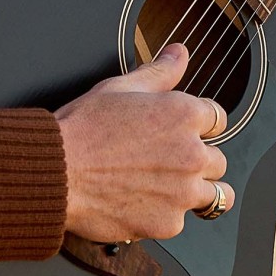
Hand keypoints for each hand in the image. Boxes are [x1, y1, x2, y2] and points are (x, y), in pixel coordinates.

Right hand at [55, 43, 233, 241]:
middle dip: (198, 161)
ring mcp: (183, 192)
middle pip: (218, 161)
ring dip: (196, 192)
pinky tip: (140, 205)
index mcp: (186, 115)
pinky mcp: (168, 223)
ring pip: (216, 196)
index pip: (217, 120)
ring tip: (169, 190)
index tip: (182, 133)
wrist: (56, 172)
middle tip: (166, 163)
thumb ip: (160, 72)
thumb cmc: (82, 129)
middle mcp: (193, 154)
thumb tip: (180, 53)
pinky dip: (164, 216)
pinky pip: (179, 221)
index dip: (198, 126)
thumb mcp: (121, 87)